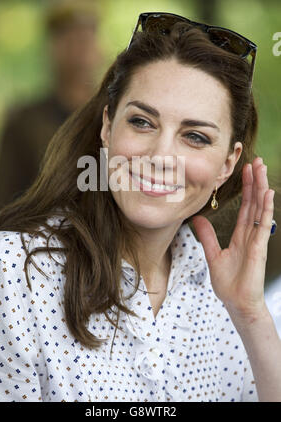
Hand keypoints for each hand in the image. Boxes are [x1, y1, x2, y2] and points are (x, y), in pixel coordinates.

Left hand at [192, 157, 274, 324]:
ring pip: (259, 208)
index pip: (245, 207)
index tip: (245, 171)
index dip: (246, 189)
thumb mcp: (213, 254)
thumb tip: (197, 219)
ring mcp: (256, 239)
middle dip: (255, 181)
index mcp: (241, 235)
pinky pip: (263, 224)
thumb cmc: (229, 284)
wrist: (237, 303)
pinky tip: (267, 193)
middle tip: (256, 161)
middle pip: (254, 202)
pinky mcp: (259, 247)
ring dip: (261, 188)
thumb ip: (207, 236)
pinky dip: (265, 208)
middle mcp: (250, 234)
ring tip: (261, 168)